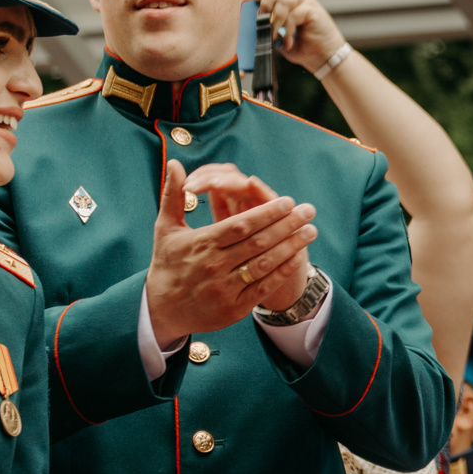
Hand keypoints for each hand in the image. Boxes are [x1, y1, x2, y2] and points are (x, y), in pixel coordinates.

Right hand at [144, 161, 316, 346]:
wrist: (161, 310)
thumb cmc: (167, 263)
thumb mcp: (166, 229)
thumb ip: (174, 196)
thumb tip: (174, 163)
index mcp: (202, 243)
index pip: (241, 224)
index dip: (267, 213)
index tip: (288, 202)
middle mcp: (215, 265)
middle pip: (258, 242)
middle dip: (287, 225)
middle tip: (309, 211)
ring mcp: (225, 288)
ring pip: (265, 263)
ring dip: (291, 246)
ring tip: (311, 231)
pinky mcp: (234, 308)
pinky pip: (264, 288)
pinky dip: (282, 272)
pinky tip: (298, 257)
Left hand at [259, 0, 346, 70]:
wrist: (323, 57)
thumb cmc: (300, 44)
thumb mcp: (279, 31)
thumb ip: (269, 19)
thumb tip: (254, 14)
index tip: (256, 3)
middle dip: (266, 1)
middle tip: (263, 19)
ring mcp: (308, 1)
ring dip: (276, 17)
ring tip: (274, 33)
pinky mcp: (314, 11)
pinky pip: (294, 14)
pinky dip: (286, 29)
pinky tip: (287, 41)